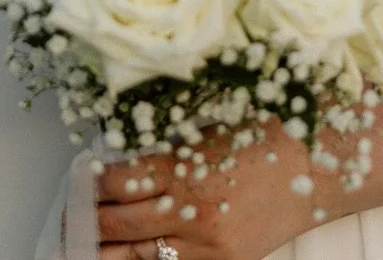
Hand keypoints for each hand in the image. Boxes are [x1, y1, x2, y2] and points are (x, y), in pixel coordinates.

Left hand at [95, 129, 324, 259]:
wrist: (314, 168)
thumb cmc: (256, 139)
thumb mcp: (197, 135)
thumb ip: (155, 155)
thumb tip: (108, 170)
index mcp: (181, 168)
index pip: (112, 183)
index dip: (87, 185)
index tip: (77, 183)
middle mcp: (191, 211)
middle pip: (116, 224)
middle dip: (85, 224)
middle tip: (69, 220)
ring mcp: (207, 245)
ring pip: (135, 257)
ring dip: (104, 252)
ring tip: (82, 246)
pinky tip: (125, 258)